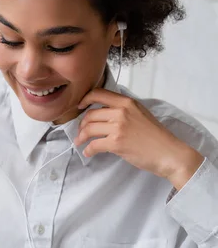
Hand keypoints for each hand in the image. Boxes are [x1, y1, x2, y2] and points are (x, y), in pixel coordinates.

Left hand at [75, 89, 204, 190]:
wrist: (168, 153)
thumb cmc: (155, 136)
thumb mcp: (140, 113)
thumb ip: (123, 109)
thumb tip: (104, 112)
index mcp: (127, 102)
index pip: (98, 93)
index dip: (85, 99)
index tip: (80, 107)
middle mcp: (121, 112)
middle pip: (90, 114)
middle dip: (82, 125)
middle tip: (81, 132)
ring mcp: (118, 127)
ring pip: (89, 129)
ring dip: (81, 137)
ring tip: (81, 142)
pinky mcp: (116, 143)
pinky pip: (94, 145)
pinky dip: (88, 150)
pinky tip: (88, 153)